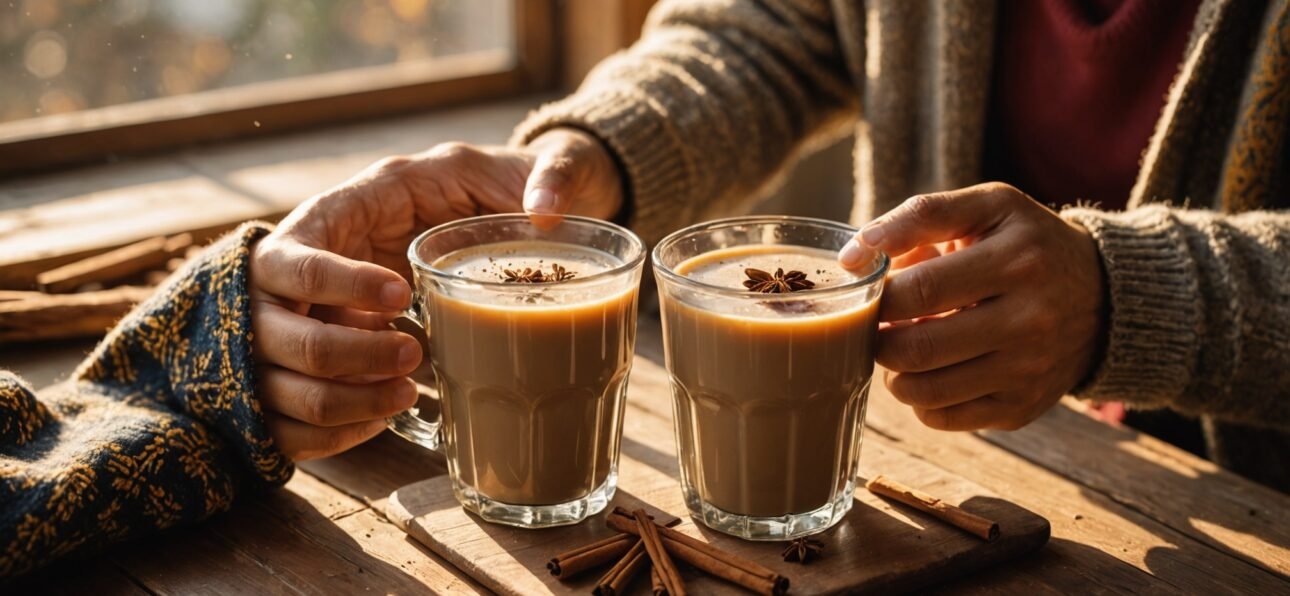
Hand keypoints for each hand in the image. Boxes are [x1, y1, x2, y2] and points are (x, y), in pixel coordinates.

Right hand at [251, 129, 623, 459]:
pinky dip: (333, 423)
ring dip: (337, 396)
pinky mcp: (324, 352)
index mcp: (353, 208)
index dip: (340, 282)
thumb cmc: (515, 187)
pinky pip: (295, 406)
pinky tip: (384, 418)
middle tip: (415, 354)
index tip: (403, 299)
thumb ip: (551, 176)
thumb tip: (545, 212)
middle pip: (276, 321)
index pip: (300, 250)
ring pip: (279, 373)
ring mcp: (312, 311)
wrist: (523, 214)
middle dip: (343, 352)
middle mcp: (317, 261)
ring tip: (407, 392)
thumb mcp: (535, 167)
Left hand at [839, 182, 1105, 430]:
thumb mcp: (987, 208)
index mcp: (1017, 262)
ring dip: (893, 371)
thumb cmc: (1026, 245)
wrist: (1105, 299)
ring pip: (923, 391)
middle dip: (878, 338)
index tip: (870, 292)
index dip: (878, 296)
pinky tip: (932, 369)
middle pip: (917, 349)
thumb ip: (919, 216)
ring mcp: (1027, 372)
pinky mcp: (1020, 409)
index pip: (921, 290)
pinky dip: (920, 397)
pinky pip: (942, 417)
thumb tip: (852, 255)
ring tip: (903, 345)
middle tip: (878, 323)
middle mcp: (1029, 322)